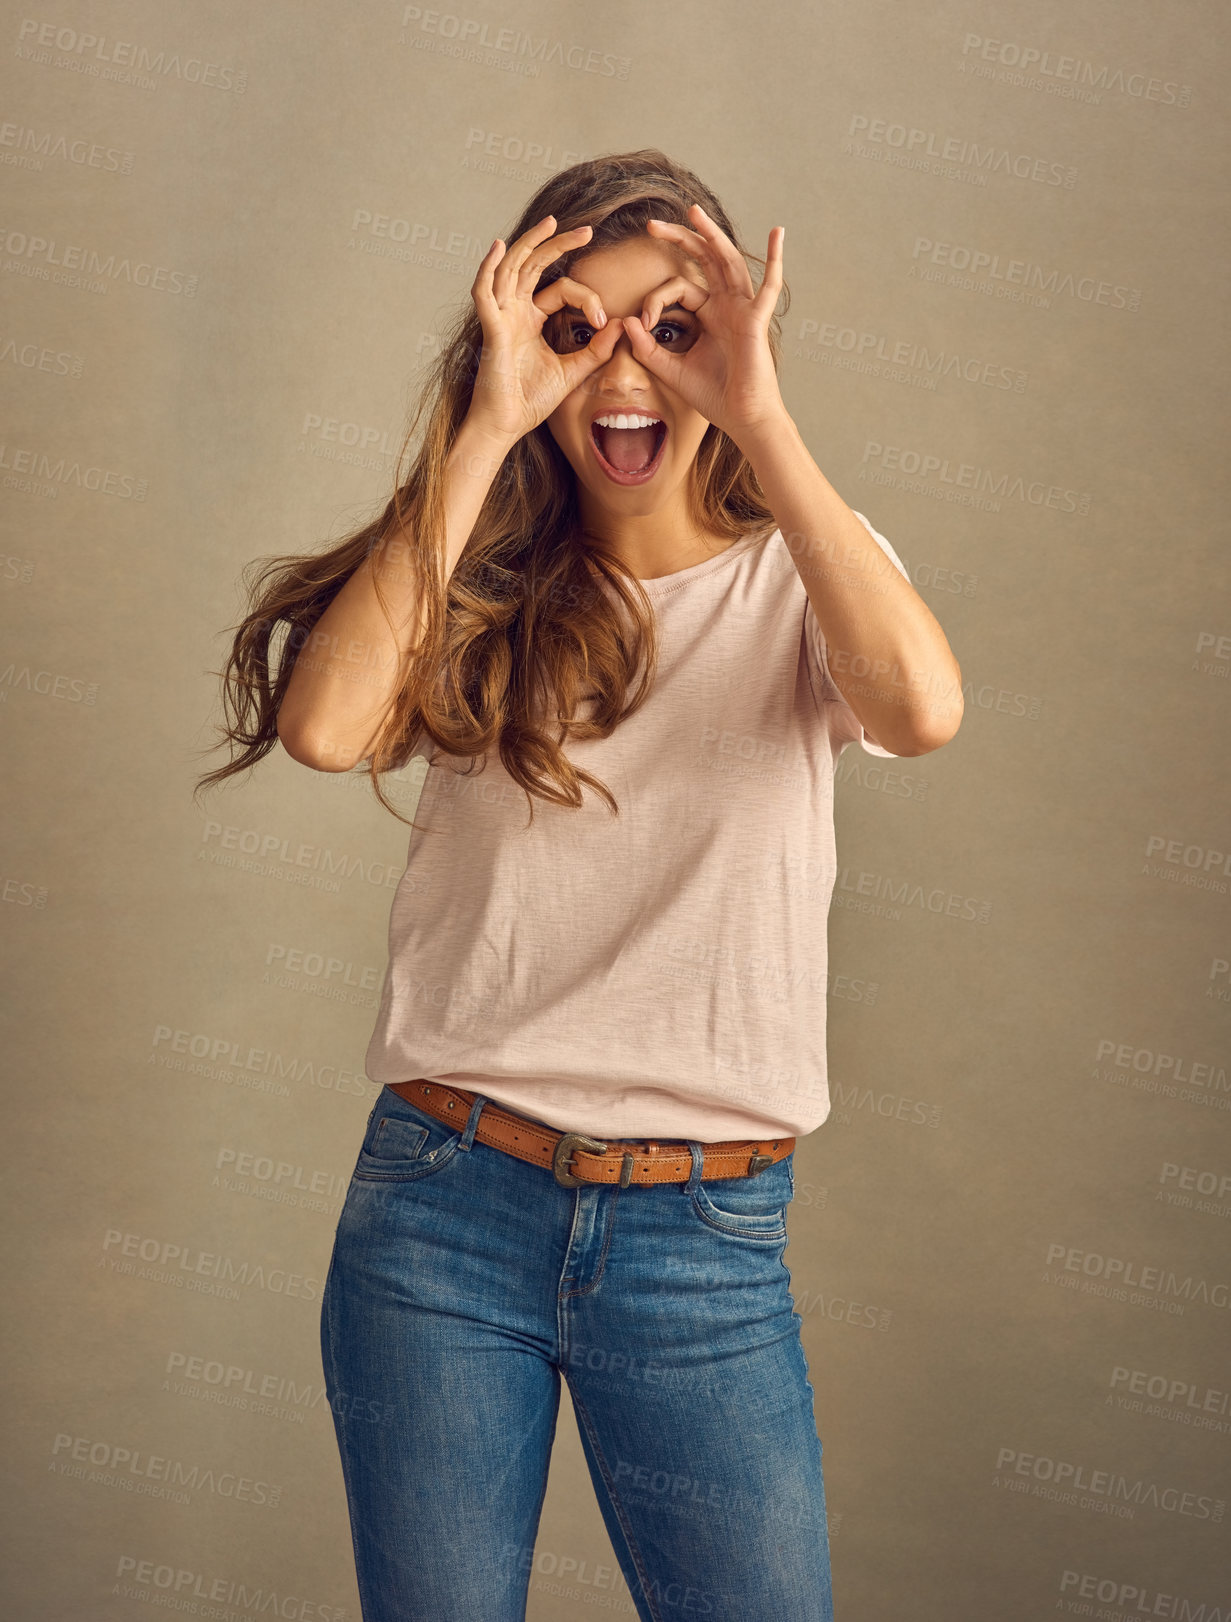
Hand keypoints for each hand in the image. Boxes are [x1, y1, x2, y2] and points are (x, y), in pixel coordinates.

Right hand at [465, 214, 628, 446]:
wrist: (507, 424)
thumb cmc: (531, 400)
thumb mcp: (573, 371)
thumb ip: (596, 349)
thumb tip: (621, 325)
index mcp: (531, 319)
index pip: (560, 289)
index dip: (587, 299)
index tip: (603, 321)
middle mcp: (514, 312)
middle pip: (534, 265)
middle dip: (559, 244)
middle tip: (587, 230)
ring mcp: (500, 317)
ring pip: (512, 267)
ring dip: (530, 243)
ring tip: (552, 222)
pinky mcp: (491, 329)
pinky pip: (484, 292)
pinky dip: (487, 268)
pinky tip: (499, 247)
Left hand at [617, 204, 787, 444]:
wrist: (741, 419)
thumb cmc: (714, 397)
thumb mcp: (671, 370)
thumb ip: (648, 347)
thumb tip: (628, 320)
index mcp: (708, 315)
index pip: (679, 288)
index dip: (656, 298)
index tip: (643, 319)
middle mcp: (726, 306)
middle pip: (704, 261)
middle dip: (680, 239)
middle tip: (652, 224)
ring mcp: (743, 309)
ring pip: (727, 261)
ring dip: (711, 235)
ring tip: (694, 211)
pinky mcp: (756, 320)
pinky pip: (770, 286)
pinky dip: (776, 259)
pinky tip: (778, 232)